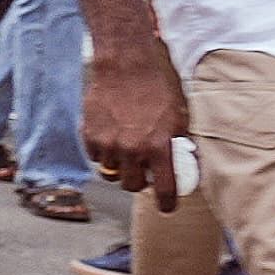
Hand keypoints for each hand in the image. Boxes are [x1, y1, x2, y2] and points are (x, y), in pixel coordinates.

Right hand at [83, 45, 191, 206]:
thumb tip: (184, 159)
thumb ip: (178, 141)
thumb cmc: (156, 87)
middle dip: (138, 182)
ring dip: (119, 167)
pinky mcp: (90, 136)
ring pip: (111, 172)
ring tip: (125, 150)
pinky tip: (111, 137)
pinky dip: (103, 152)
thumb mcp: (178, 116)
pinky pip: (95, 156)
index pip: (163, 188)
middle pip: (131, 186)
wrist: (126, 67)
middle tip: (142, 171)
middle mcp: (132, 150)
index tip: (167, 207)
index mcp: (158, 147)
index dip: (166, 203)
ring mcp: (108, 144)